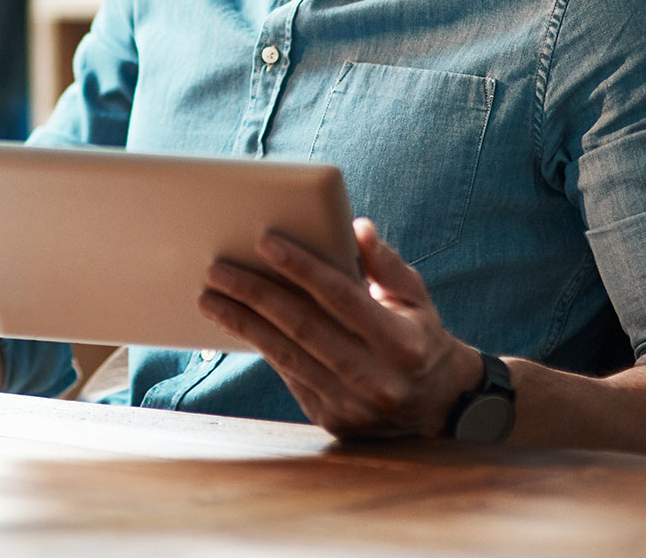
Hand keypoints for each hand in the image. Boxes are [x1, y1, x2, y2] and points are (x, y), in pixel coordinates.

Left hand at [197, 218, 482, 439]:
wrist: (435, 406)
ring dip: (243, 323)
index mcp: (402, 344)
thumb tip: (357, 228)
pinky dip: (260, 346)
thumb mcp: (415, 298)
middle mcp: (377, 379)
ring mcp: (351, 405)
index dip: (302, 267)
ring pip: (286, 355)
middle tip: (218, 269)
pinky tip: (236, 323)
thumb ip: (386, 263)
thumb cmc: (419, 336)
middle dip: (255, 294)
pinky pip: (288, 375)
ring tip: (210, 297)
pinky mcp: (330, 418)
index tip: (265, 241)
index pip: (341, 297)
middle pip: (303, 327)